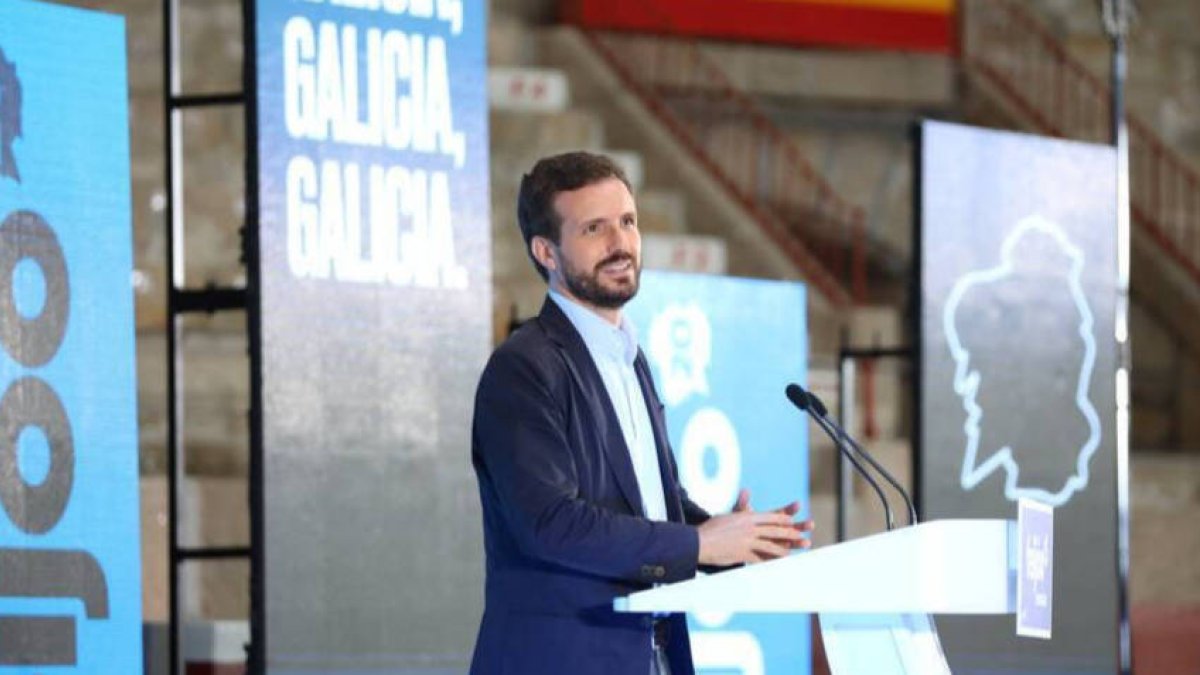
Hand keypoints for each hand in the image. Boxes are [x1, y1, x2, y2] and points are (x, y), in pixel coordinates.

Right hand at [697, 490, 813, 565]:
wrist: (698, 541)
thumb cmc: (711, 529)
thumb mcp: (728, 516)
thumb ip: (740, 509)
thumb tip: (746, 495)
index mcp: (746, 517)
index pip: (769, 517)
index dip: (782, 519)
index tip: (791, 520)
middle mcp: (749, 528)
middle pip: (774, 529)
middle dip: (789, 533)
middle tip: (800, 535)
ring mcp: (747, 541)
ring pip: (771, 545)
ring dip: (784, 548)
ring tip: (792, 551)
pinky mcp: (744, 554)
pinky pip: (761, 558)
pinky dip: (770, 561)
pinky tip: (777, 564)